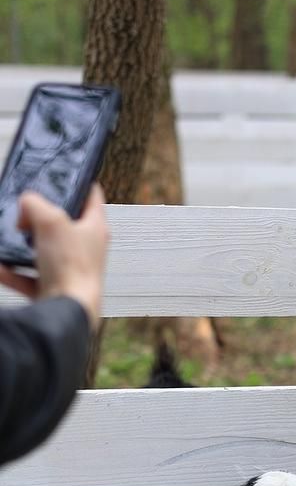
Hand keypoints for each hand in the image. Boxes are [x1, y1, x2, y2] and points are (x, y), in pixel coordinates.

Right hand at [0, 185, 108, 328]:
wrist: (68, 310)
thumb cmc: (71, 267)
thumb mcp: (51, 220)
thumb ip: (35, 204)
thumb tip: (26, 204)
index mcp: (95, 228)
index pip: (91, 195)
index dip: (78, 182)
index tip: (63, 175)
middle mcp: (85, 249)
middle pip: (61, 224)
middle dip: (39, 217)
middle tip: (24, 213)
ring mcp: (69, 269)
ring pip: (41, 250)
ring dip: (22, 245)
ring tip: (9, 237)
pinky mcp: (53, 289)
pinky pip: (27, 277)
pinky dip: (11, 272)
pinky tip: (1, 267)